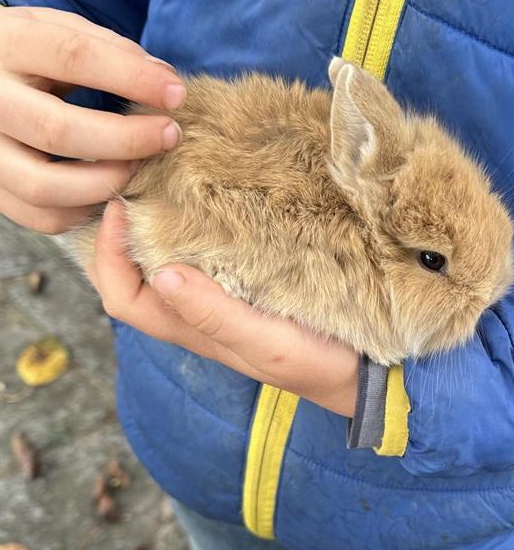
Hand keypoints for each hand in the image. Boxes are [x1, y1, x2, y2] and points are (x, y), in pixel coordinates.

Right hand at [0, 6, 184, 233]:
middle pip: (57, 130)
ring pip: (43, 185)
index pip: (72, 56)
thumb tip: (166, 81)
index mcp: (8, 43)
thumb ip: (109, 48)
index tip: (176, 94)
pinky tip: (109, 190)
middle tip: (168, 136)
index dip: (131, 77)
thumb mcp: (58, 29)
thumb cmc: (30, 52)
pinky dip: (82, 210)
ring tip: (139, 168)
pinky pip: (39, 215)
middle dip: (126, 139)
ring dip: (105, 183)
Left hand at [89, 202, 359, 416]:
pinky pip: (210, 252)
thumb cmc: (317, 361)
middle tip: (141, 177)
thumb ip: (213, 314)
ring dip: (162, 223)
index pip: (122, 296)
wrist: (369, 373)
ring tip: (173, 178)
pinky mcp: (253, 283)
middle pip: (138, 273)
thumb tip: (161, 272)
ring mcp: (225, 299)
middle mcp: (200, 312)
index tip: (122, 204)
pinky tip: (218, 197)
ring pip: (172, 260)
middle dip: (128, 228)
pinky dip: (202, 224)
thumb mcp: (264, 342)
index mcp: (193, 328)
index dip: (108, 253)